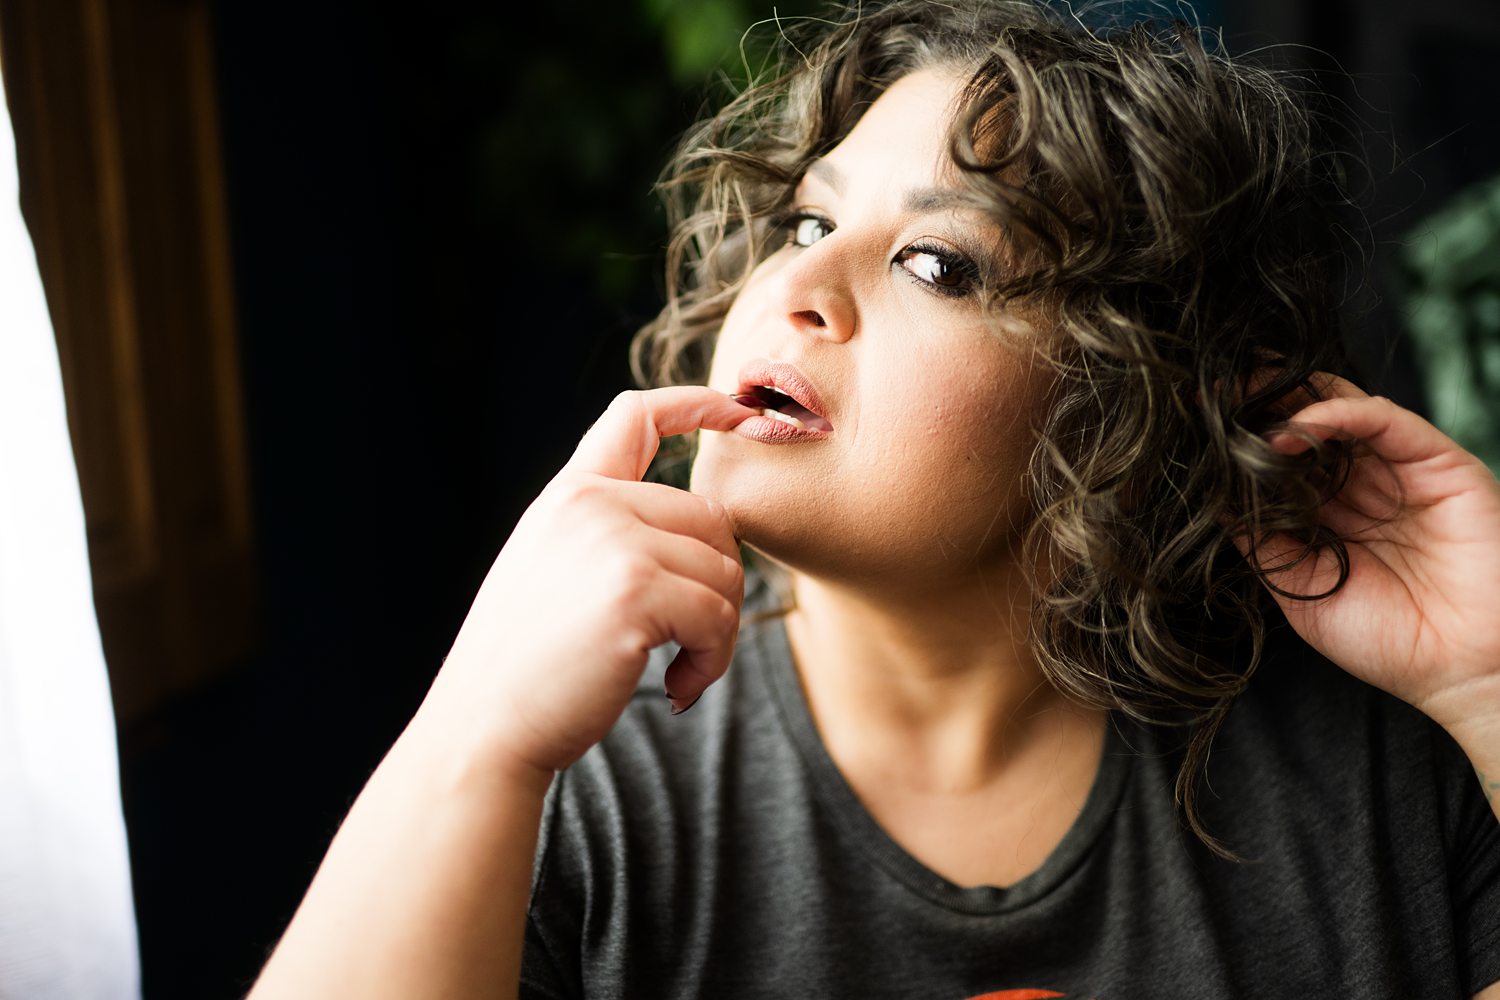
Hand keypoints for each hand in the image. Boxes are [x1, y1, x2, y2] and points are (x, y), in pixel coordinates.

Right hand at [421, 388, 752, 780]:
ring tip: (676, 670)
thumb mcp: (552, 569)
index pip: (635, 416)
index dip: (698, 404)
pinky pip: (719, 617)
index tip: (744, 409)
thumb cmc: (526, 666)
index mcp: (568, 494)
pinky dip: (713, 661)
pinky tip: (676, 688)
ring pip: (725, 571)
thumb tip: (705, 530)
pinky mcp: (637, 593)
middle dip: (717, 583)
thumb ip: (608, 532)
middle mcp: (591, 504)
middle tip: (689, 642)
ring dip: (717, 632)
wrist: (483, 728)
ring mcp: (614, 544)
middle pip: (711, 516)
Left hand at [1245, 375, 1499, 738]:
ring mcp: (1402, 471)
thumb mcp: (1298, 588)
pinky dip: (1338, 413)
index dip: (1241, 441)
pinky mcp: (1440, 463)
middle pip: (1309, 423)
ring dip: (1290, 402)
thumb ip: (1260, 540)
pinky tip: (1296, 428)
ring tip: (1241, 406)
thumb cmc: (1387, 641)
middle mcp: (1365, 485)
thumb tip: (1211, 498)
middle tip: (1210, 397)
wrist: (1461, 671)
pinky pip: (1385, 421)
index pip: (1282, 458)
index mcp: (1331, 513)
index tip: (1195, 428)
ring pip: (1343, 410)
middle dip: (1259, 405)